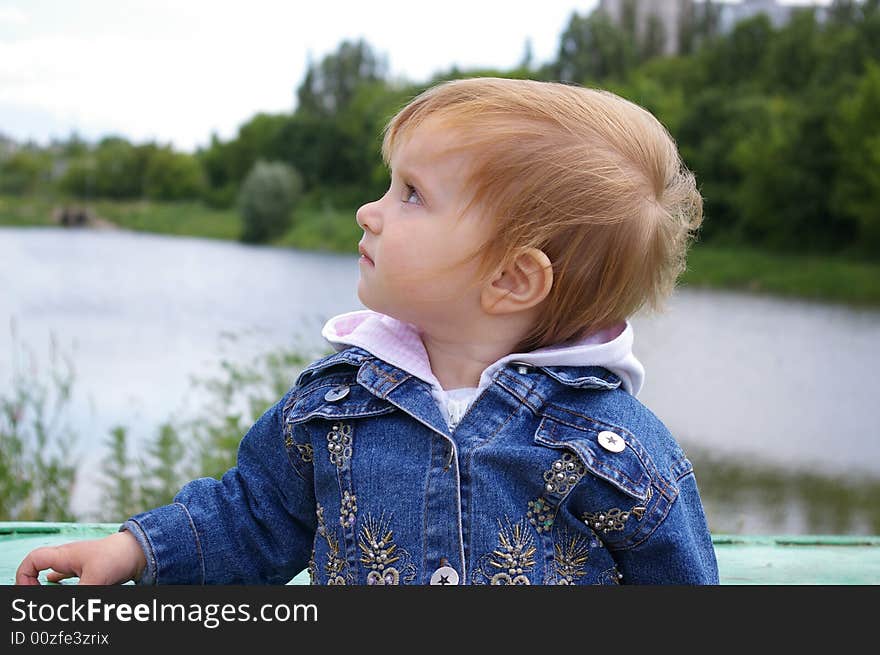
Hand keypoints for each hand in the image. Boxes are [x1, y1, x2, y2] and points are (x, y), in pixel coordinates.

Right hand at [16, 530, 147, 584]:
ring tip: (44, 592)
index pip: (33, 561)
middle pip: (40, 568)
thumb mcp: (95, 579)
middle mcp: (68, 557)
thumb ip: (80, 594)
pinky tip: (56, 585)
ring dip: (47, 585)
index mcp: (64, 555)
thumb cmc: (118, 557)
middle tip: (37, 597)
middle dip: (34, 583)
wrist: (141, 550)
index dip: (25, 576)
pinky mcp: (90, 568)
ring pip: (54, 573)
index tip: (32, 591)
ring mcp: (79, 562)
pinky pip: (67, 576)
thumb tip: (71, 609)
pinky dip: (60, 583)